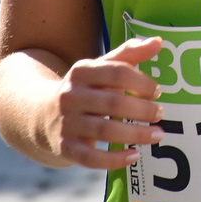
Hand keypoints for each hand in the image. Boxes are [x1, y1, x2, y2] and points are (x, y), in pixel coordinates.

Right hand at [49, 37, 165, 168]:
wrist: (41, 114)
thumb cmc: (84, 89)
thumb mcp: (100, 68)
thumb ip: (128, 54)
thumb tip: (158, 42)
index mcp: (81, 71)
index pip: (116, 73)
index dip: (141, 82)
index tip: (156, 91)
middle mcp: (71, 96)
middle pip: (113, 103)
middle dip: (143, 110)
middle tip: (160, 114)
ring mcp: (66, 123)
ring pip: (105, 131)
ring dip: (136, 134)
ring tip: (157, 135)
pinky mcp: (65, 147)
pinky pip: (92, 158)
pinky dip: (115, 159)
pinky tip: (135, 155)